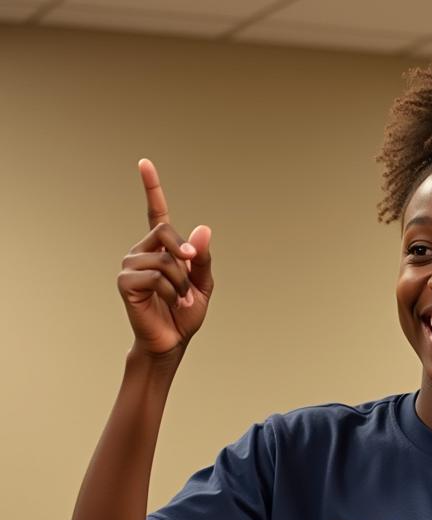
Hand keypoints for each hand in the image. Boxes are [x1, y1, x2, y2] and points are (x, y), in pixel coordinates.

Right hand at [117, 159, 212, 355]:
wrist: (172, 341)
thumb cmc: (184, 314)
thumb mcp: (203, 285)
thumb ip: (203, 258)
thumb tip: (203, 228)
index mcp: (162, 249)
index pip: (155, 213)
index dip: (151, 188)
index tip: (145, 163)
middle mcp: (142, 251)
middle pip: (165, 231)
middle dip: (186, 255)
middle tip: (192, 282)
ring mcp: (131, 265)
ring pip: (165, 259)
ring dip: (181, 283)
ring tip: (180, 299)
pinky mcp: (125, 282)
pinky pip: (156, 276)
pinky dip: (170, 292)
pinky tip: (169, 302)